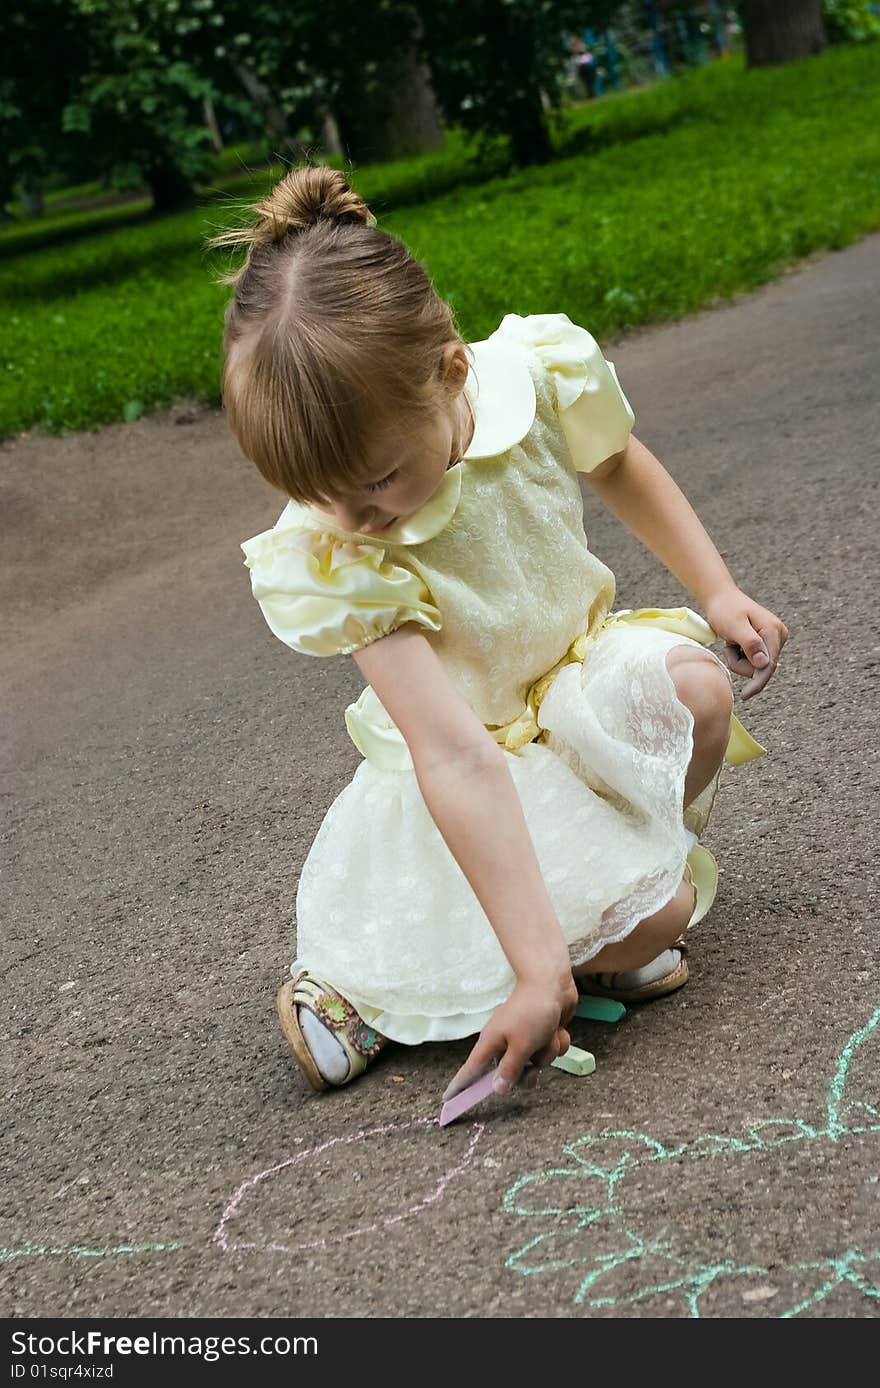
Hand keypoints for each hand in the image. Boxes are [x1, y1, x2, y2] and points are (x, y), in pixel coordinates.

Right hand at [442, 971, 577, 1101]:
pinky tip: (556, 1029)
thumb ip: (509, 1069)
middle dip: (529, 1069)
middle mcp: (505, 1042)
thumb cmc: (532, 1012)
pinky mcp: (542, 1034)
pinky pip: (550, 1050)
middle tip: (533, 1060)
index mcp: (492, 1043)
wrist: (553, 984)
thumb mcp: (520, 1046)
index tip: (447, 1101)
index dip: (460, 1085)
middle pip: (512, 1073)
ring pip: (537, 1062)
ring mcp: (524, 1038)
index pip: (470, 1069)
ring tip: (547, 1034)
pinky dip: (556, 1041)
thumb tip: (496, 1089)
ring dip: (546, 1051)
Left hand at [703, 586, 788, 699]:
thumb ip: (750, 644)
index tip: (746, 696)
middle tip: (729, 645)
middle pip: (762, 668)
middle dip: (741, 663)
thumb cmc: (725, 610)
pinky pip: (752, 662)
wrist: (721, 598)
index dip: (758, 682)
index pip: (768, 665)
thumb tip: (764, 664)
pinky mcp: (766, 644)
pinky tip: (735, 643)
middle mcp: (779, 635)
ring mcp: (774, 640)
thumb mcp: (734, 626)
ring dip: (739, 659)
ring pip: (756, 667)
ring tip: (732, 642)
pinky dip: (740, 657)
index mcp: (774, 631)